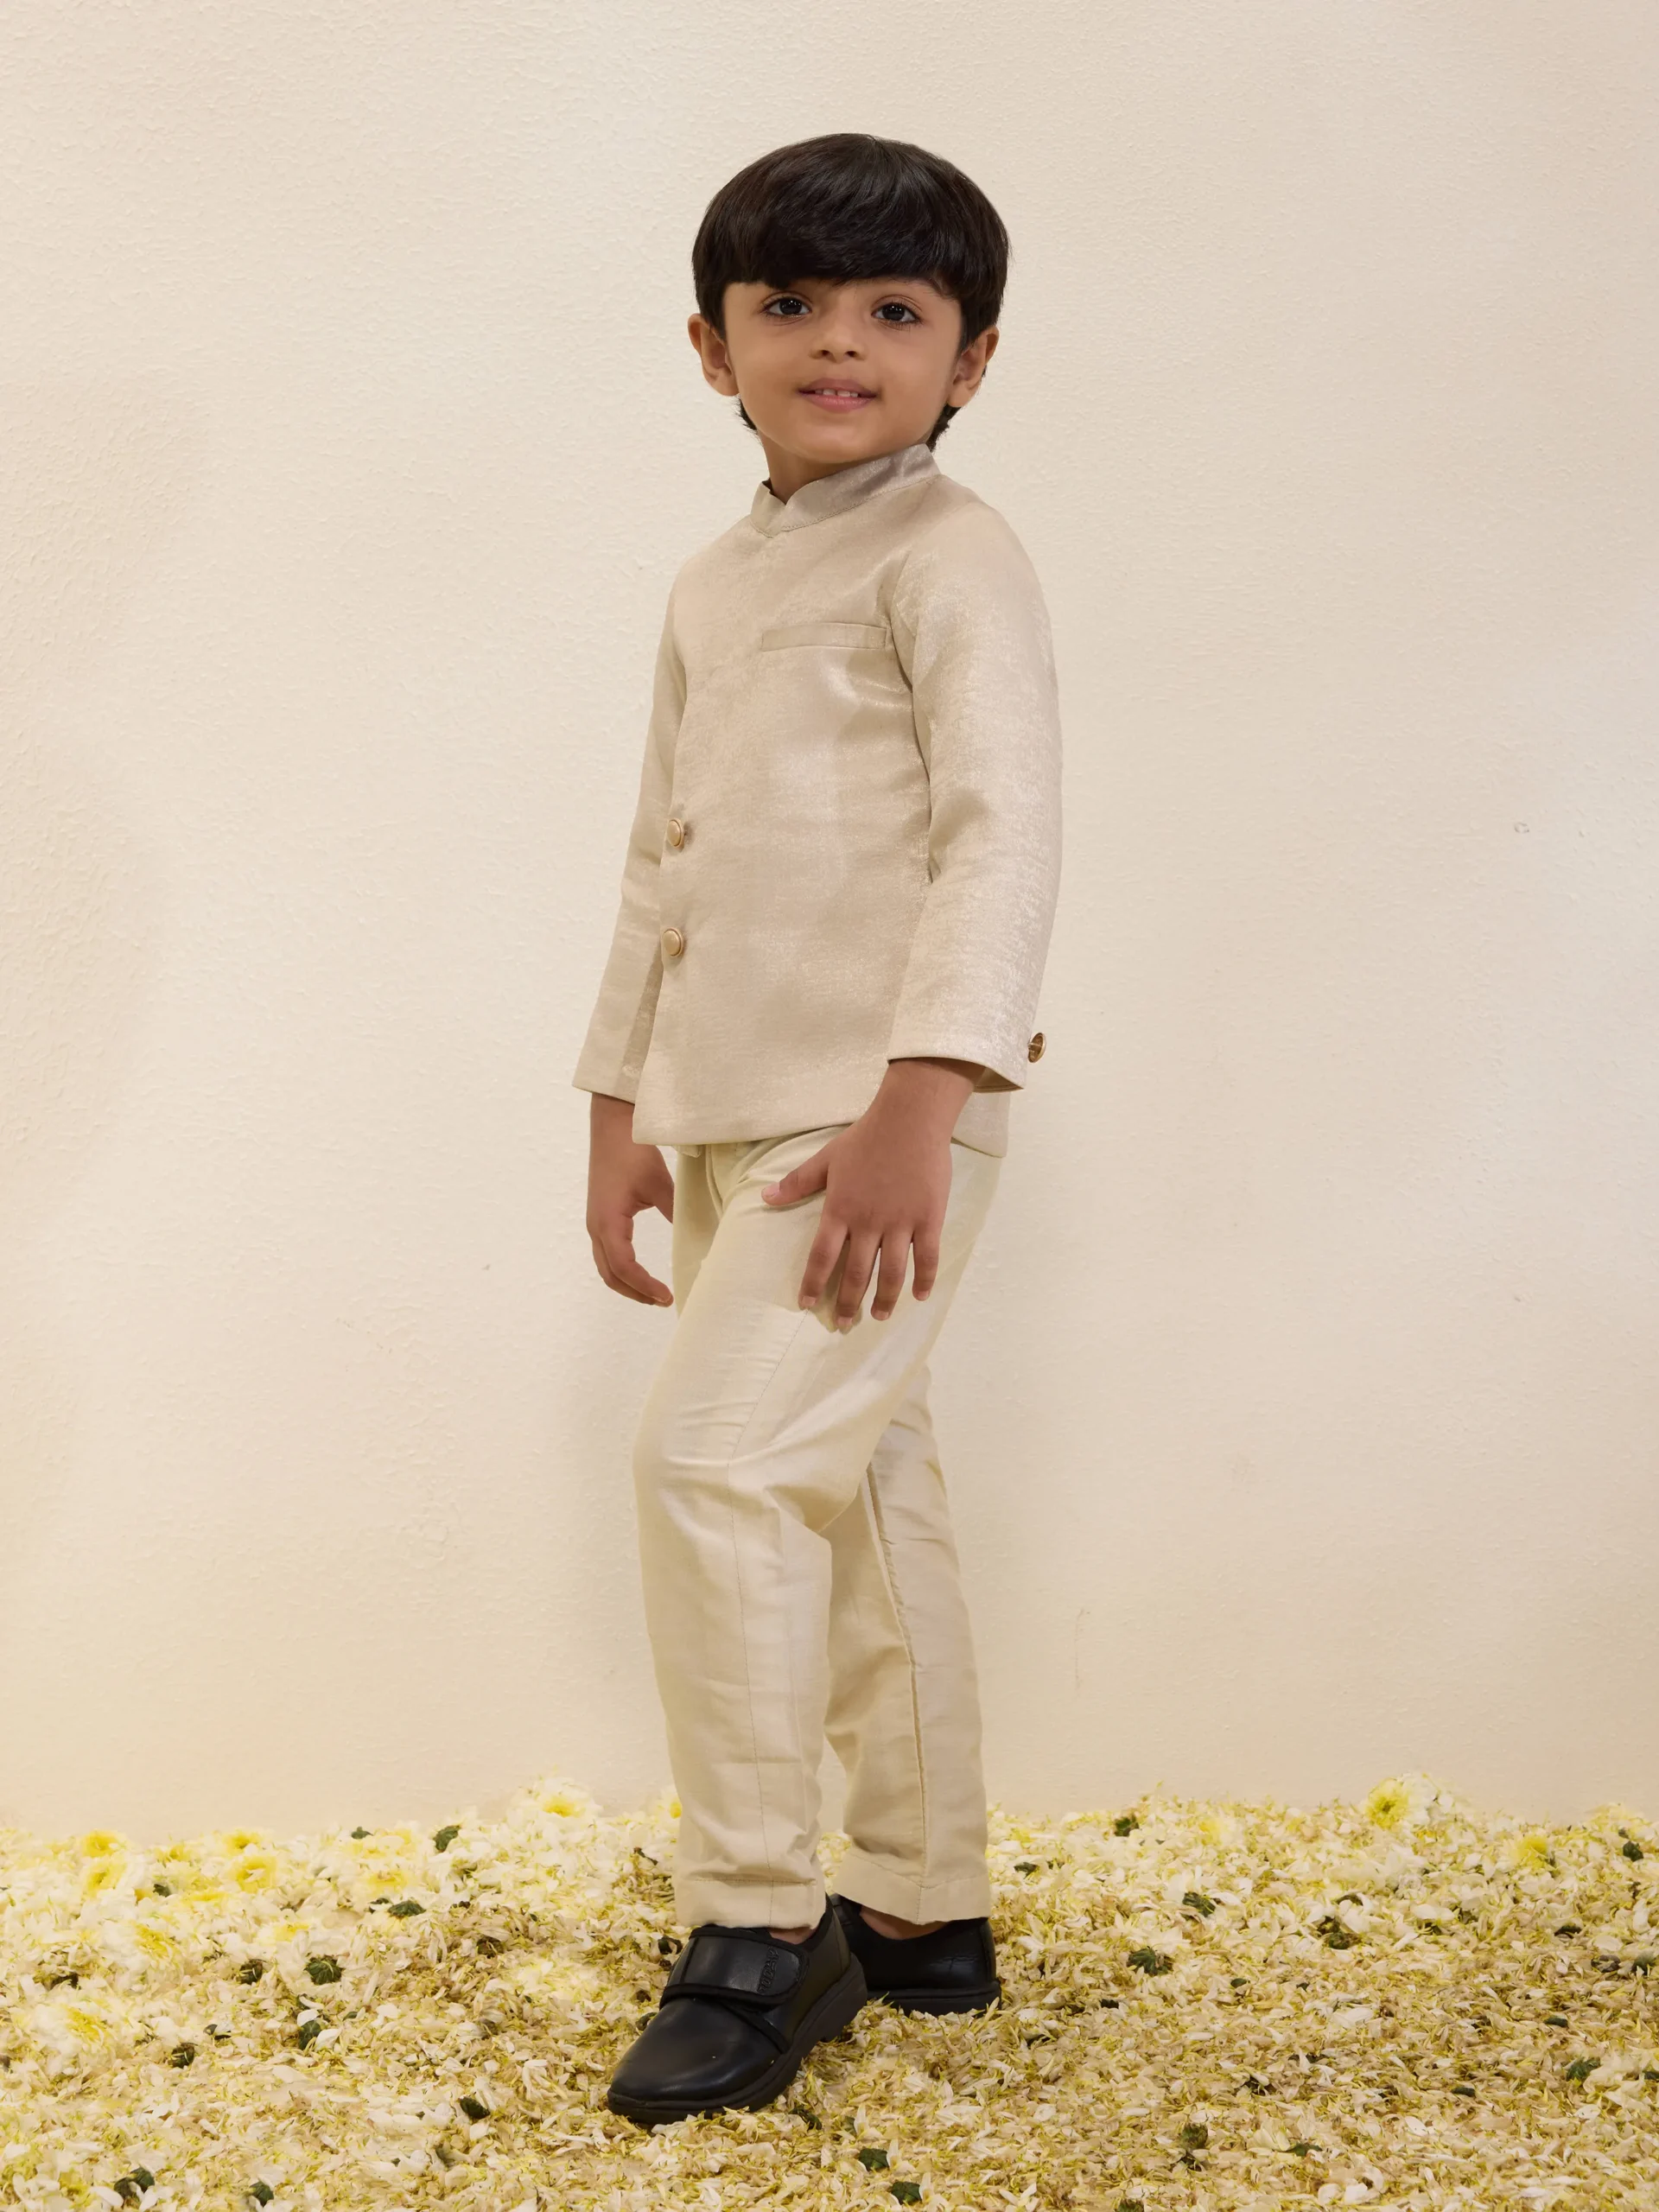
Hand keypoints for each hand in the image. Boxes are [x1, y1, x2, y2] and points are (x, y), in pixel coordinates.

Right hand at [586, 1092, 674, 1305]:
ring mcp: (595, 1222)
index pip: (625, 1268)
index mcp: (608, 1223)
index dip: (644, 1287)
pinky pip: (607, 1252)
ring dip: (627, 1284)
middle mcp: (596, 1227)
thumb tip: (700, 1238)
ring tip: (653, 1293)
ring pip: (605, 1266)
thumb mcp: (659, 1185)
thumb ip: (675, 1213)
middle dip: (635, 1293)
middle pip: (610, 1275)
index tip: (667, 1297)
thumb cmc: (633, 1152)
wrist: (611, 1126)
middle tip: (663, 1301)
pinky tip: (641, 1270)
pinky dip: (622, 1269)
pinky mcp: (600, 1215)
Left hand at [761, 1058, 978, 1327]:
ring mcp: (901, 1223)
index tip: (807, 1305)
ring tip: (878, 1317)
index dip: (814, 1283)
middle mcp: (869, 1223)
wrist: (910, 1120)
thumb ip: (796, 1183)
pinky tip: (919, 1296)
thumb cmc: (866, 1138)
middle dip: (849, 1302)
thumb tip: (764, 1197)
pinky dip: (924, 1280)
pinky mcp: (928, 1219)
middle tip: (844, 1324)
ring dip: (884, 1299)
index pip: (822, 1256)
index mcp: (841, 1210)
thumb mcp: (826, 1159)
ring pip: (892, 1272)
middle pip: (857, 1272)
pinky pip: (927, 1257)